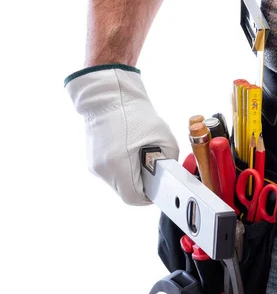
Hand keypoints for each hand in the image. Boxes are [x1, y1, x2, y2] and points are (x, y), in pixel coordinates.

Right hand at [65, 66, 178, 204]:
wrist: (109, 95)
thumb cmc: (136, 113)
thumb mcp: (164, 137)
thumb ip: (168, 161)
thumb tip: (167, 176)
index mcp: (119, 165)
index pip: (134, 198)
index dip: (148, 196)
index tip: (157, 188)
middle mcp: (103, 169)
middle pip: (125, 192)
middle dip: (140, 185)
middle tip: (151, 170)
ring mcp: (94, 165)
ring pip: (117, 184)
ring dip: (130, 176)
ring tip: (138, 155)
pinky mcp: (91, 159)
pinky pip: (110, 173)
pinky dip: (120, 167)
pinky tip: (127, 150)